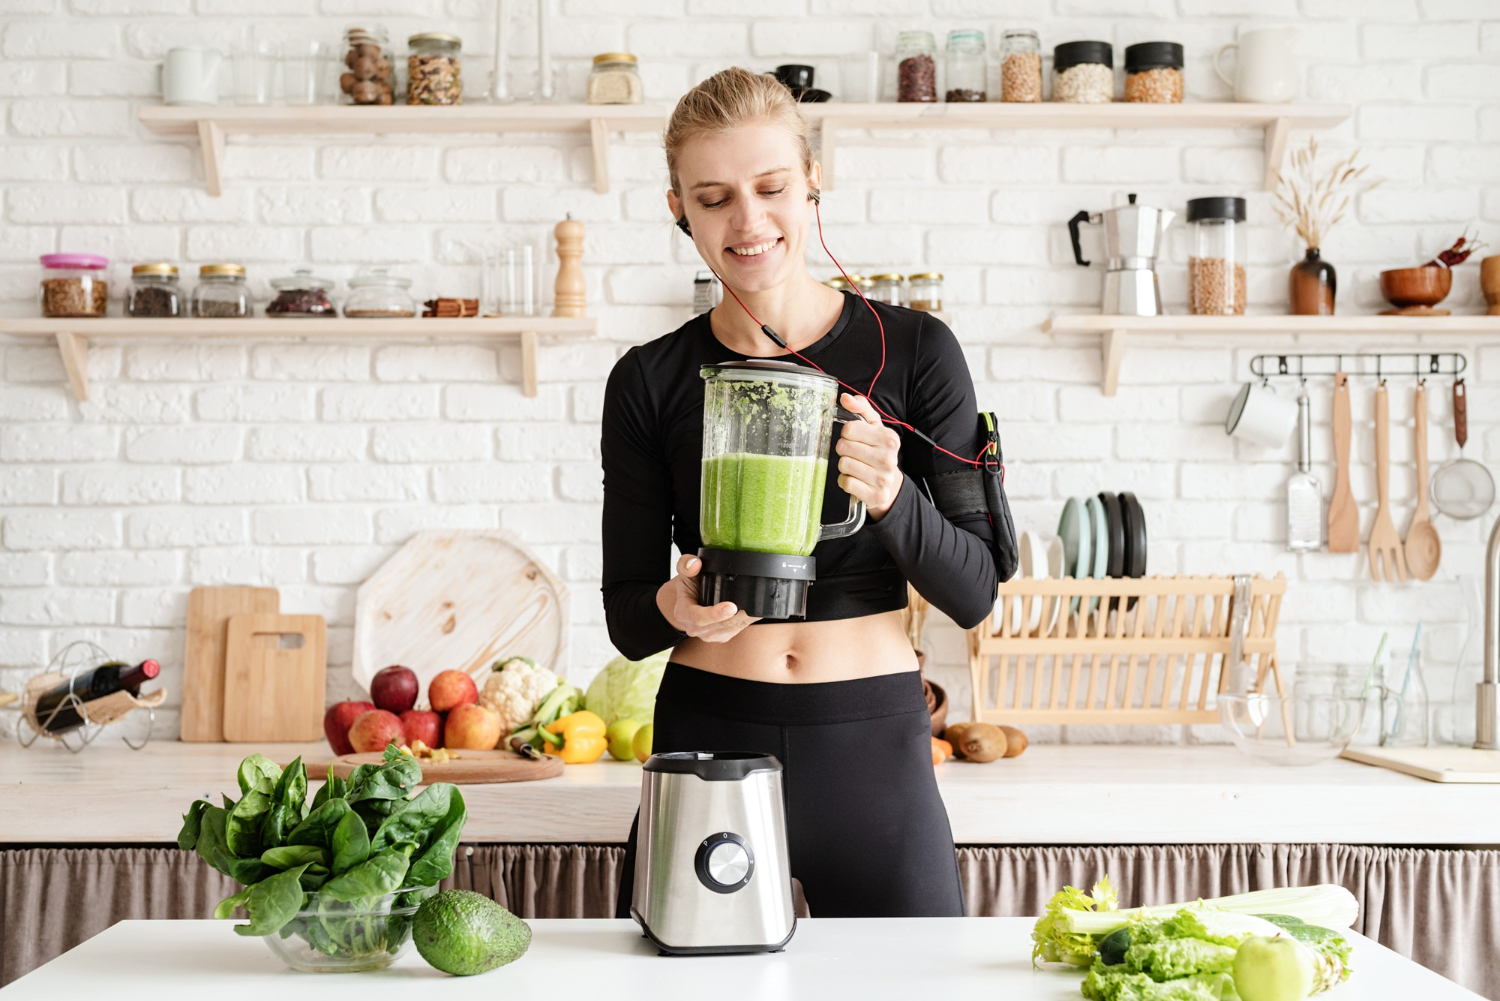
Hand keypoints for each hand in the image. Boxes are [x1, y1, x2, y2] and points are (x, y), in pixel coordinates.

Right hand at [656, 554, 761, 641]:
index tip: (731, 607)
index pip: (699, 617)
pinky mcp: (721, 636)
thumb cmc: (689, 585)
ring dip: (745, 620)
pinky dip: (747, 621)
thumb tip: (695, 564)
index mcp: (684, 613)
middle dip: (737, 617)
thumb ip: (686, 564)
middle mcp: (694, 628)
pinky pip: (737, 630)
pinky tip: (755, 612)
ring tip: (758, 609)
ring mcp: (708, 635)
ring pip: (731, 628)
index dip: (715, 614)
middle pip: (720, 625)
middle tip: (753, 607)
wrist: (688, 601)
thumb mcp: (684, 572)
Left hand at [836, 392, 902, 521]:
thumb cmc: (877, 451)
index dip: (847, 433)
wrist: (889, 483)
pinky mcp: (874, 495)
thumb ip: (860, 408)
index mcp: (889, 438)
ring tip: (856, 466)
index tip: (854, 438)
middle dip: (844, 450)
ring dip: (845, 466)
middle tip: (854, 453)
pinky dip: (845, 481)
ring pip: (843, 465)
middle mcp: (888, 458)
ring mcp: (883, 478)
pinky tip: (855, 479)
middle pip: (843, 447)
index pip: (850, 429)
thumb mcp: (873, 427)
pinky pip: (845, 483)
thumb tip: (845, 397)